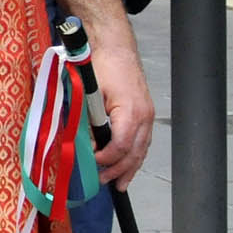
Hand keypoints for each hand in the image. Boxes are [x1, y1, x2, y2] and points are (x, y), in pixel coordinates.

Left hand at [94, 52, 155, 189]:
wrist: (115, 48)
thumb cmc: (101, 67)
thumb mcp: (89, 96)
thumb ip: (88, 121)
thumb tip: (85, 145)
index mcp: (130, 112)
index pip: (120, 146)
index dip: (106, 159)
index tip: (92, 164)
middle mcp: (144, 117)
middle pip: (134, 153)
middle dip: (119, 171)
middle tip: (103, 182)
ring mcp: (148, 116)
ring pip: (141, 150)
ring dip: (129, 168)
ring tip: (119, 184)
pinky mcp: (146, 114)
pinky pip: (143, 141)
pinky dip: (135, 155)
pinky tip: (129, 166)